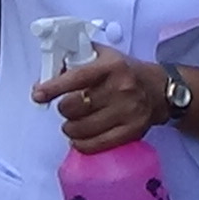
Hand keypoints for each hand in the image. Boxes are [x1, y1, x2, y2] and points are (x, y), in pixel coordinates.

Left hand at [30, 45, 169, 154]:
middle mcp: (121, 88)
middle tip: (65, 108)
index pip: (76, 78)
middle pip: (77, 106)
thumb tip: (47, 74)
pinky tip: (79, 138)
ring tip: (71, 123)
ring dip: (70, 127)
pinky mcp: (133, 131)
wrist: (160, 89)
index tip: (38, 94)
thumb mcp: (104, 56)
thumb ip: (76, 59)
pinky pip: (98, 144)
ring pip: (84, 127)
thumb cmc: (125, 71)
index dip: (53, 88)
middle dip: (64, 109)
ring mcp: (128, 112)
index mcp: (111, 66)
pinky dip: (82, 143)